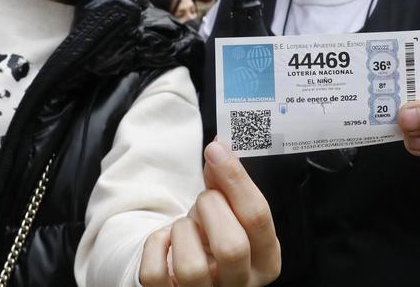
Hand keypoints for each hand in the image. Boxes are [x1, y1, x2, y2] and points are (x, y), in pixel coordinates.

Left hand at [139, 142, 280, 286]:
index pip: (258, 218)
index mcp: (265, 261)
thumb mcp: (229, 213)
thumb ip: (227, 183)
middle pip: (232, 247)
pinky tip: (166, 241)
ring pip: (191, 267)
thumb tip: (220, 145)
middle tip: (205, 200)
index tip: (216, 150)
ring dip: (182, 229)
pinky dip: (155, 246)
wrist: (192, 269)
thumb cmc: (215, 239)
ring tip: (186, 227)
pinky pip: (154, 273)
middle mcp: (240, 286)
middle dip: (211, 208)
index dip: (235, 178)